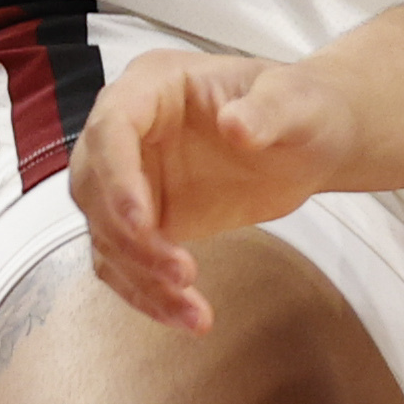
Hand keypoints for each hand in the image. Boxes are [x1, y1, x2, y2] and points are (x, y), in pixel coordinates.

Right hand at [68, 48, 357, 331]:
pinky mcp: (145, 222)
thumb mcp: (295, 100)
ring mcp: (132, 178)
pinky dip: (150, 295)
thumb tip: (235, 126)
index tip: (142, 223)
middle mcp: (129, 132)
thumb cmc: (300, 106)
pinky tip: (188, 317)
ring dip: (140, 278)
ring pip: (106, 235)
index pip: (111, 128)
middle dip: (128, 238)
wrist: (310, 142)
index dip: (117, 177)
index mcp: (153, 85)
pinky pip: (127, 263)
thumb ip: (267, 110)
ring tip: (193, 310)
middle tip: (180, 273)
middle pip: (94, 187)